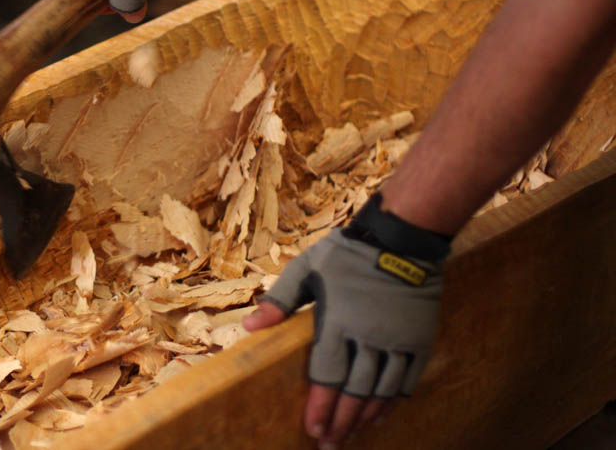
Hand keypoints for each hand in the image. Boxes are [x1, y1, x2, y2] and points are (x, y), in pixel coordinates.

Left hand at [244, 197, 447, 447]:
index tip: (313, 431)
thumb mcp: (306, 269)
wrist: (401, 238)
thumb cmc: (347, 253)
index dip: (320, 406)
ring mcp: (398, 340)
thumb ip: (279, 300)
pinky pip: (407, 380)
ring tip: (351, 435)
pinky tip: (380, 415)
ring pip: (382, 391)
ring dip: (365, 417)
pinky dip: (393, 401)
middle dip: (340, 422)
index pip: (327, 375)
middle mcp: (369, 336)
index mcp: (338, 321)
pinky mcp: (419, 339)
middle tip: (330, 445)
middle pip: (355, 391)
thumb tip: (248, 327)